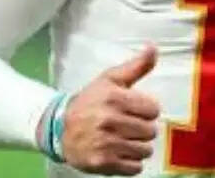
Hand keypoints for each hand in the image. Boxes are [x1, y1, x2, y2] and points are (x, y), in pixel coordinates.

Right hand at [60, 44, 161, 174]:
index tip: (134, 110)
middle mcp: (110, 120)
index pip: (153, 109)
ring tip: (123, 139)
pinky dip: (130, 162)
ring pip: (145, 150)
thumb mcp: (110, 80)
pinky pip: (134, 168)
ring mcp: (106, 143)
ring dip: (137, 146)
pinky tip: (118, 152)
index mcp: (114, 98)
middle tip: (127, 126)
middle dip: (142, 129)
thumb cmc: (89, 102)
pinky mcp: (103, 162)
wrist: (60, 128)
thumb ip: (136, 66)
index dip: (146, 110)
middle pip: (151, 131)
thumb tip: (153, 49)